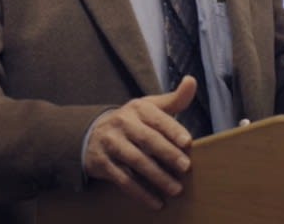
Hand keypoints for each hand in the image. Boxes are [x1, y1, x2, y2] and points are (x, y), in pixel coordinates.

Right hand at [84, 76, 197, 208]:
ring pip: (136, 162)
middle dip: (167, 154)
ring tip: (175, 189)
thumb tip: (191, 81)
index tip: (188, 142)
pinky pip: (123, 180)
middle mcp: (122, 123)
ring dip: (157, 177)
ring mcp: (111, 144)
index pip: (157, 118)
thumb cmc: (132, 120)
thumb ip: (174, 99)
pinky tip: (156, 202)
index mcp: (137, 108)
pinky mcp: (102, 164)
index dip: (173, 130)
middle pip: (147, 140)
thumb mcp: (150, 107)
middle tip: (186, 167)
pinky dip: (140, 193)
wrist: (91, 133)